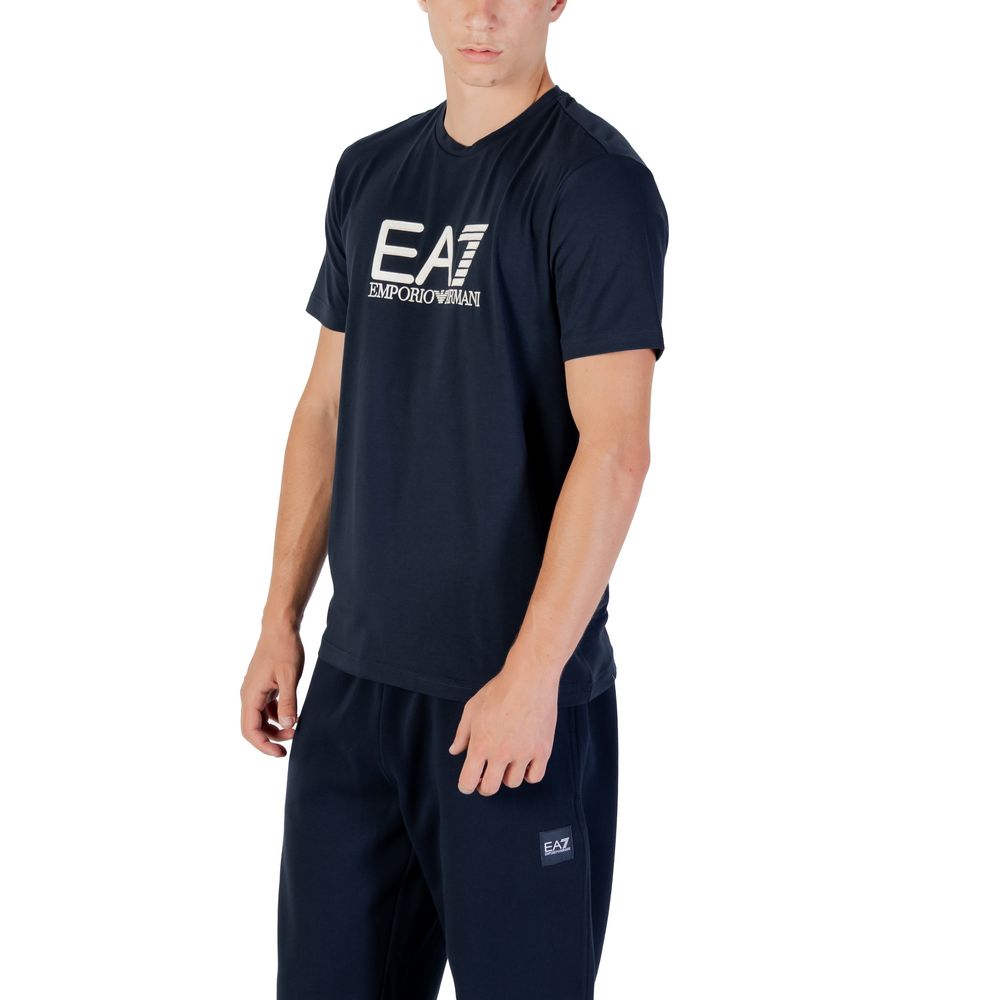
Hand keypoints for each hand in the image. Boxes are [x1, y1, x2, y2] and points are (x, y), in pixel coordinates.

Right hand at [240, 626, 304, 756]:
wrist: (280, 628)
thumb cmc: (284, 649)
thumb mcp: (290, 676)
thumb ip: (288, 702)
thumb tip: (288, 726)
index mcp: (250, 695)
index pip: (250, 730)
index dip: (263, 745)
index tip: (280, 753)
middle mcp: (248, 695)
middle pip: (253, 727)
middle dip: (271, 738)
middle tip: (293, 739)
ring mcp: (255, 691)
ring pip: (260, 719)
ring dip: (275, 727)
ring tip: (295, 727)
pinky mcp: (263, 686)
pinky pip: (266, 708)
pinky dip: (277, 715)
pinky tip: (292, 715)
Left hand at [448, 660, 559, 794]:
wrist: (530, 678)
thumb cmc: (499, 690)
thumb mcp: (472, 708)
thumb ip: (462, 733)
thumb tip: (454, 751)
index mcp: (480, 744)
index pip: (468, 782)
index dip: (466, 785)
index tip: (470, 781)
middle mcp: (501, 753)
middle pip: (490, 788)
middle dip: (485, 785)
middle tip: (487, 775)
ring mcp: (523, 753)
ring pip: (513, 782)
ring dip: (507, 775)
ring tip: (507, 761)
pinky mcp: (542, 750)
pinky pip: (535, 776)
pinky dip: (528, 774)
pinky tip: (524, 762)